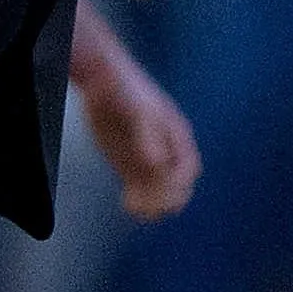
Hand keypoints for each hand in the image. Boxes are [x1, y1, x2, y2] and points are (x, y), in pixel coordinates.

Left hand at [80, 59, 200, 220]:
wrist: (103, 84)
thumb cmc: (127, 93)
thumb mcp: (141, 112)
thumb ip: (149, 137)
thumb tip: (159, 163)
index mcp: (177, 135)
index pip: (189, 168)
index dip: (181, 183)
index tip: (166, 188)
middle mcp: (165, 151)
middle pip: (176, 186)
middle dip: (166, 197)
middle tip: (151, 203)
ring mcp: (147, 160)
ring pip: (157, 192)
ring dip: (151, 204)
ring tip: (136, 206)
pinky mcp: (128, 168)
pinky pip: (138, 192)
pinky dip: (135, 202)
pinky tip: (127, 203)